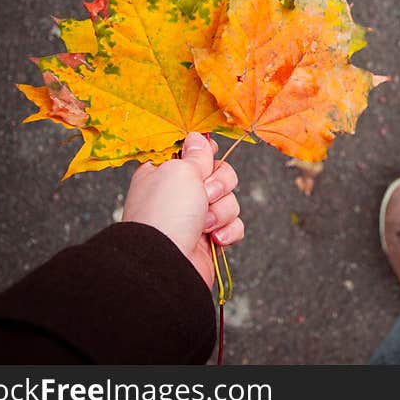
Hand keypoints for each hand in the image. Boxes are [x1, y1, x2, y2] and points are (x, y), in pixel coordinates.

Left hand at [122, 132, 243, 287]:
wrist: (166, 262)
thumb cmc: (166, 212)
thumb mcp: (180, 170)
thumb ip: (196, 154)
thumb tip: (199, 137)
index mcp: (165, 172)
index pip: (192, 153)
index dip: (204, 152)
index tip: (208, 154)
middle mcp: (180, 193)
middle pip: (220, 174)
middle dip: (220, 184)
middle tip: (205, 194)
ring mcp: (195, 216)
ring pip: (229, 200)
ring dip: (222, 211)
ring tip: (204, 224)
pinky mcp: (209, 238)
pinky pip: (234, 225)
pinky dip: (228, 231)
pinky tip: (214, 238)